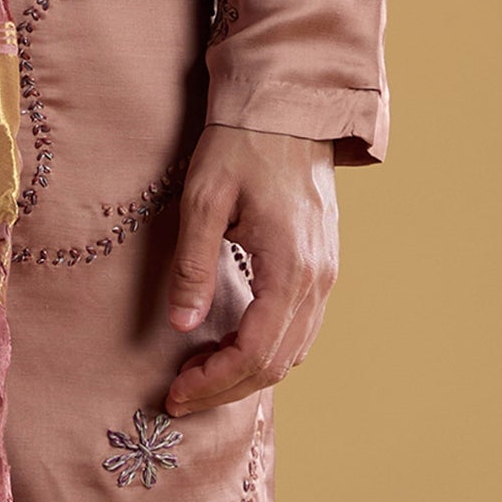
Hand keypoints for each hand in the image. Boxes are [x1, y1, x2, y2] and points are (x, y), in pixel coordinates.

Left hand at [163, 122, 338, 417]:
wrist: (286, 106)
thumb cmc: (241, 144)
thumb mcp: (204, 198)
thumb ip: (193, 265)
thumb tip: (181, 325)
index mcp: (290, 268)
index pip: (255, 353)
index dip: (215, 382)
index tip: (176, 393)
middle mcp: (317, 281)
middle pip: (277, 363)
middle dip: (227, 387)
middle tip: (180, 394)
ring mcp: (325, 274)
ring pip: (292, 350)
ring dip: (247, 372)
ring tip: (199, 373)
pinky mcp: (321, 265)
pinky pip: (300, 327)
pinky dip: (267, 349)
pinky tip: (231, 343)